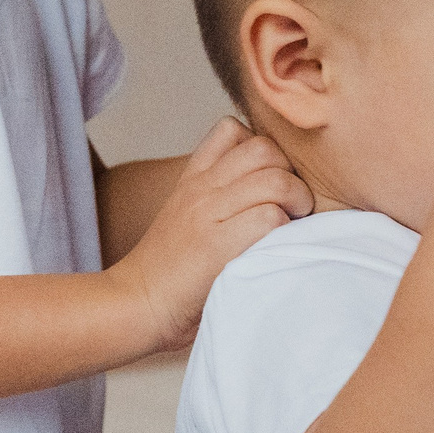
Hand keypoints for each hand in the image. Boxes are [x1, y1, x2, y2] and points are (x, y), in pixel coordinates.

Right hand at [111, 120, 309, 353]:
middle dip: (290, 172)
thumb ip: (217, 196)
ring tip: (293, 223)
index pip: (231, 128)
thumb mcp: (186, 216)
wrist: (136, 304)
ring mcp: (207, 213)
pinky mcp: (217, 244)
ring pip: (275, 179)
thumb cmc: (171, 271)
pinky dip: (284, 230)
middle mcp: (201, 188)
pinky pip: (270, 217)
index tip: (270, 179)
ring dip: (296, 200)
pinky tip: (276, 246)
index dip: (262, 148)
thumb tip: (270, 186)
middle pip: (264, 147)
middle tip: (292, 203)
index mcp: (193, 179)